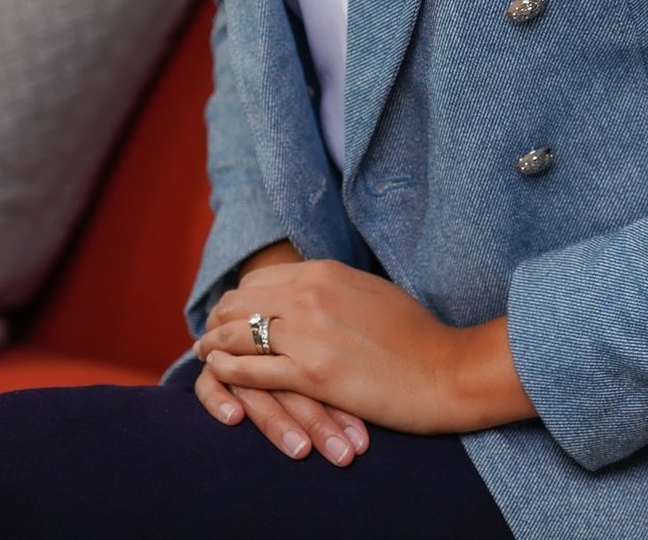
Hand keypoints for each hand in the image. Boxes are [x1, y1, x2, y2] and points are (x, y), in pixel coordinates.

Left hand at [194, 257, 463, 435]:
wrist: (444, 368)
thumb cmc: (415, 333)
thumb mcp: (370, 290)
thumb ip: (334, 286)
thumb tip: (312, 287)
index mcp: (325, 272)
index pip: (260, 279)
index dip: (238, 297)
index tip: (229, 310)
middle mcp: (310, 295)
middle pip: (242, 302)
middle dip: (219, 317)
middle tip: (207, 332)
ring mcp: (309, 335)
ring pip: (241, 334)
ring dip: (214, 342)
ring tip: (202, 351)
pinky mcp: (312, 374)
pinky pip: (253, 370)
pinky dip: (228, 370)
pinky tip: (217, 372)